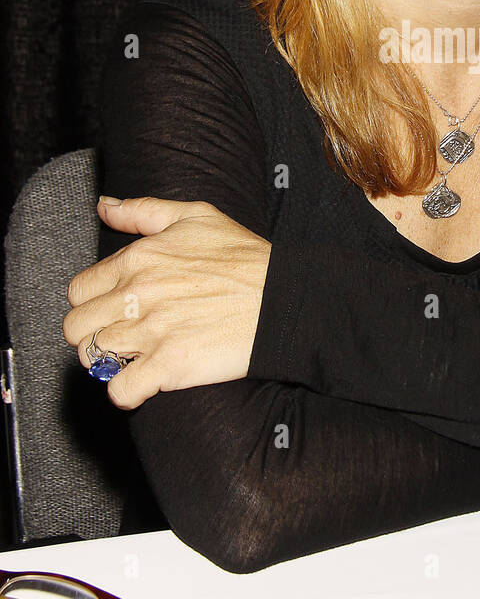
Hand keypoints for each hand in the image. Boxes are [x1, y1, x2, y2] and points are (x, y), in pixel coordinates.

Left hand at [63, 196, 271, 409]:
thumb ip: (143, 210)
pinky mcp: (169, 366)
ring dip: (108, 362)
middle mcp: (137, 296)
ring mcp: (151, 332)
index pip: (79, 290)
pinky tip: (142, 384)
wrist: (284, 299)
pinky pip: (120, 390)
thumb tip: (104, 205)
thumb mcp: (197, 217)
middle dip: (93, 334)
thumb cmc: (245, 257)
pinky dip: (125, 393)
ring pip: (91, 358)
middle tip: (120, 336)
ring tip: (132, 359)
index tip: (113, 310)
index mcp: (137, 259)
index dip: (92, 302)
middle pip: (76, 327)